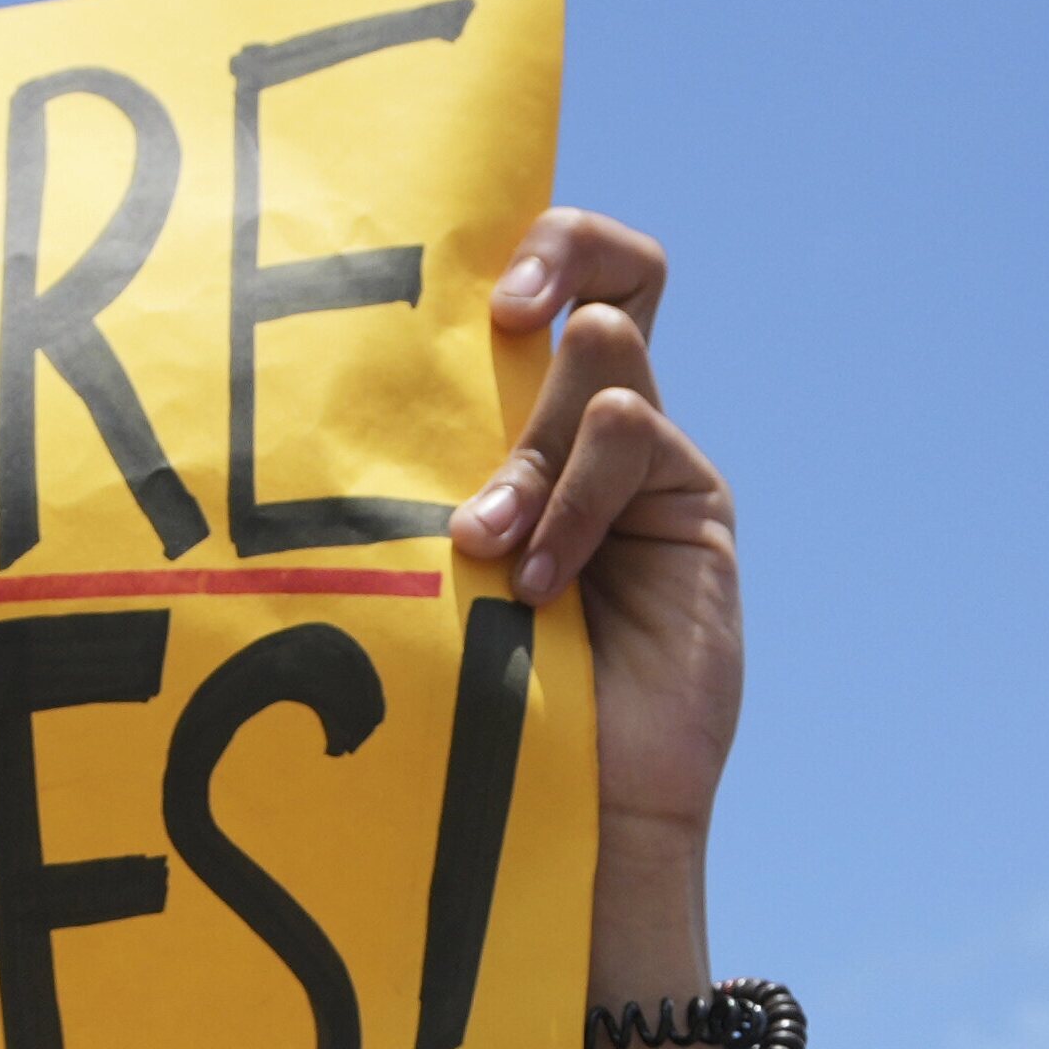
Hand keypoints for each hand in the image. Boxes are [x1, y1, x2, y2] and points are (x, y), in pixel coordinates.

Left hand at [444, 214, 733, 852]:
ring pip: (603, 356)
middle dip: (556, 258)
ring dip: (532, 445)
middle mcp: (596, 425)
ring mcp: (651, 460)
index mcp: (526, 426)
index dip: (539, 245)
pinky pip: (631, 436)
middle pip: (608, 273)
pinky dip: (573, 501)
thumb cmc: (474, 691)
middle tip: (504, 319)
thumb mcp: (433, 564)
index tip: (483, 296)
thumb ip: (429, 481)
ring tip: (486, 547)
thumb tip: (358, 403)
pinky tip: (538, 585)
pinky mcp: (690, 503)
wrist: (568, 802)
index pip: (553, 281)